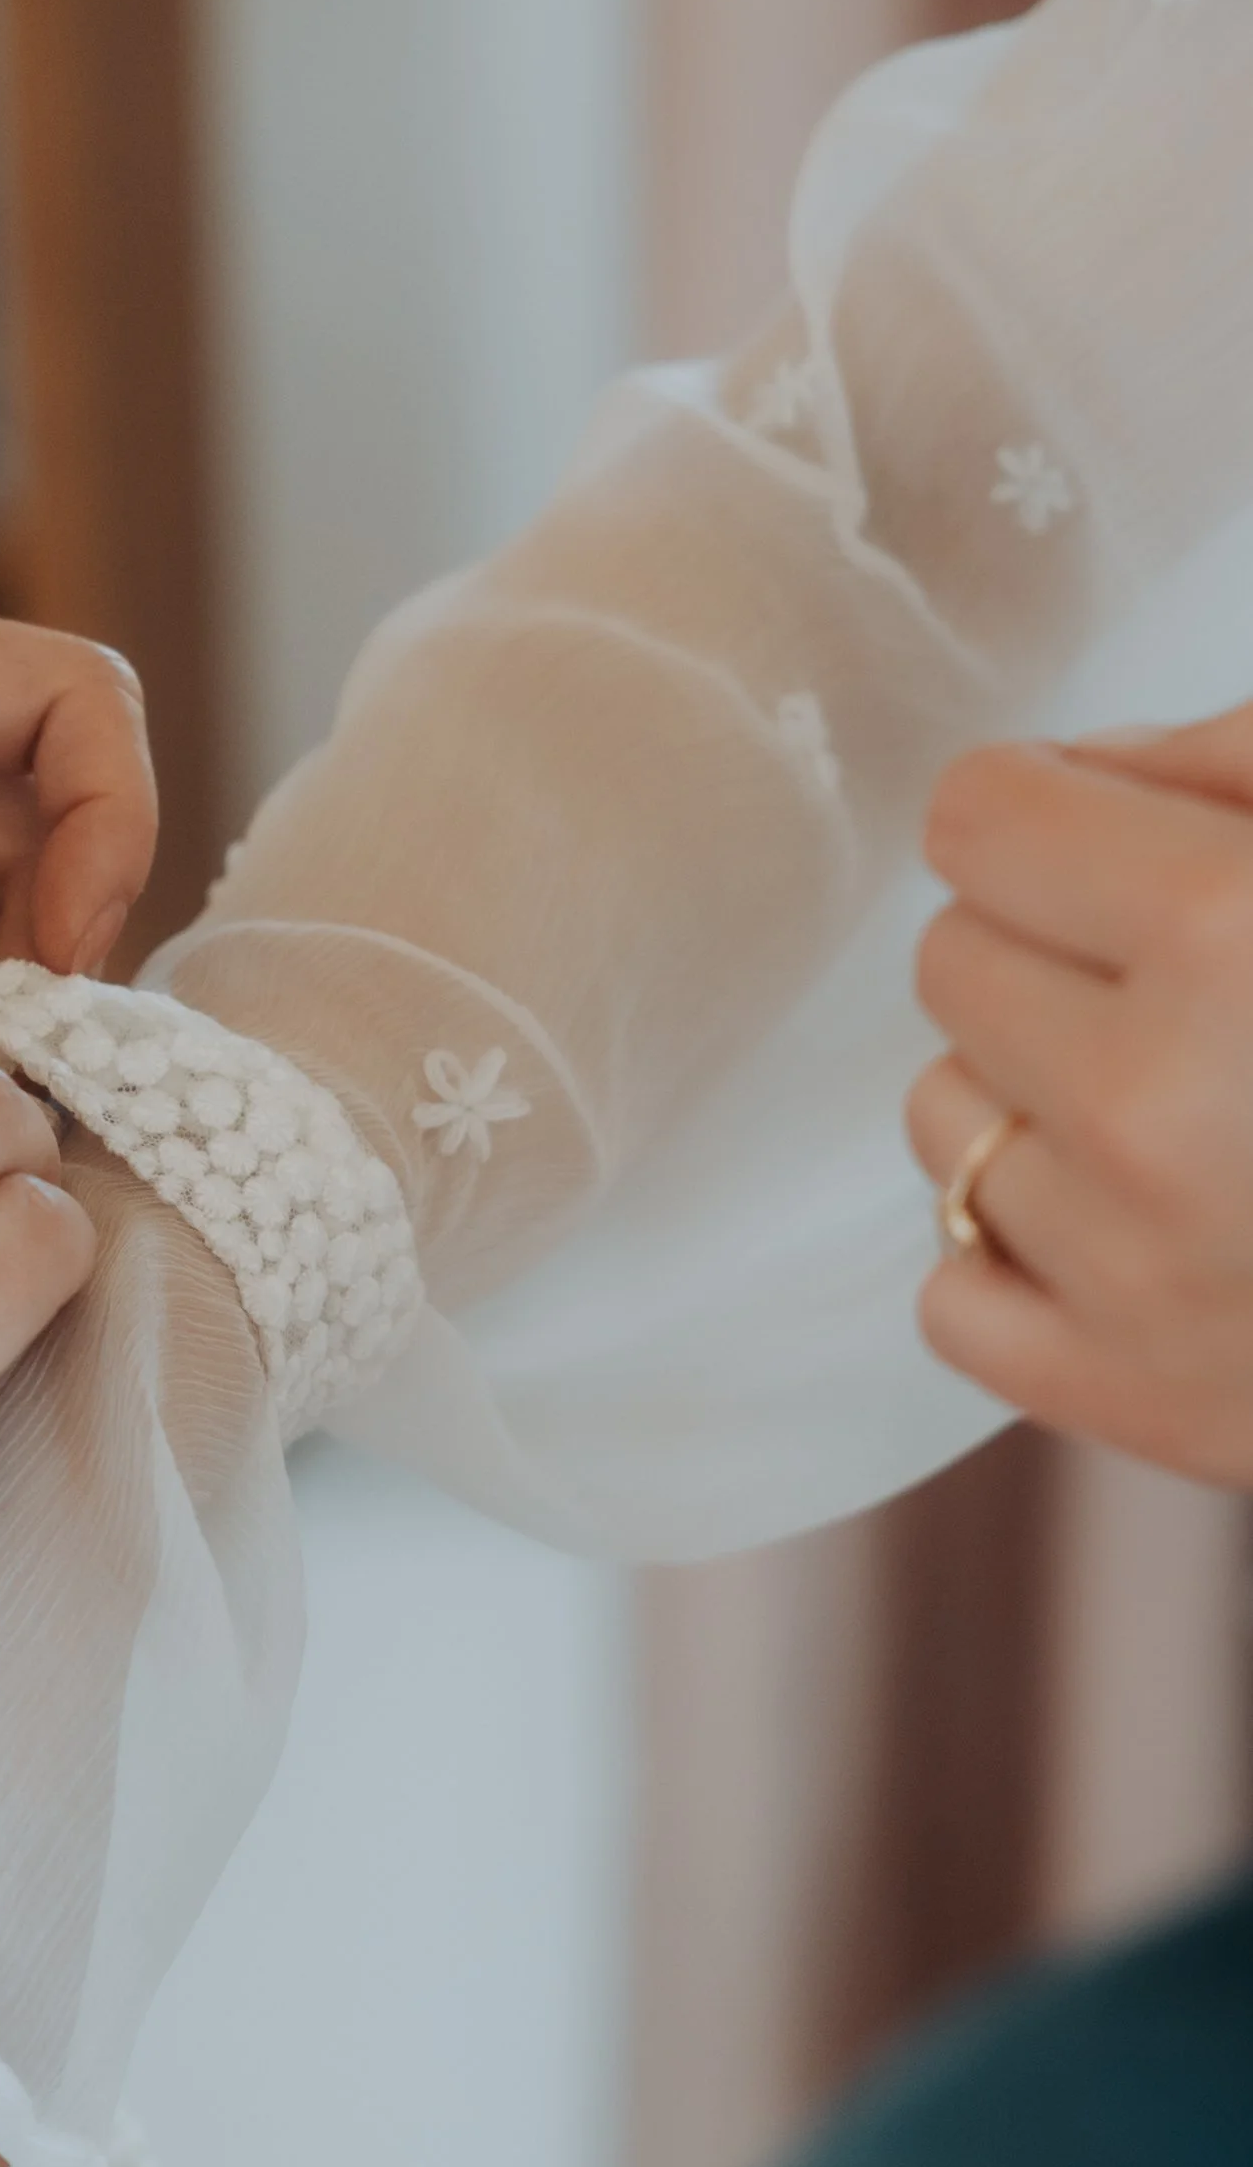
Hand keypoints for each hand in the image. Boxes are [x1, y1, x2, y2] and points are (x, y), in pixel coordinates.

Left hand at [911, 707, 1252, 1482]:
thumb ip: (1241, 765)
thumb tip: (1089, 772)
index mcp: (1230, 935)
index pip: (976, 823)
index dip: (1057, 819)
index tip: (1130, 850)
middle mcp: (1156, 1106)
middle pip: (951, 961)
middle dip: (1056, 954)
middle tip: (1202, 995)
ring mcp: (1130, 1273)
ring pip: (944, 1119)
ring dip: (1042, 1102)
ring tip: (1205, 1113)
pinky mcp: (1130, 1401)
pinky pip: (955, 1290)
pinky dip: (1038, 1259)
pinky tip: (1165, 1231)